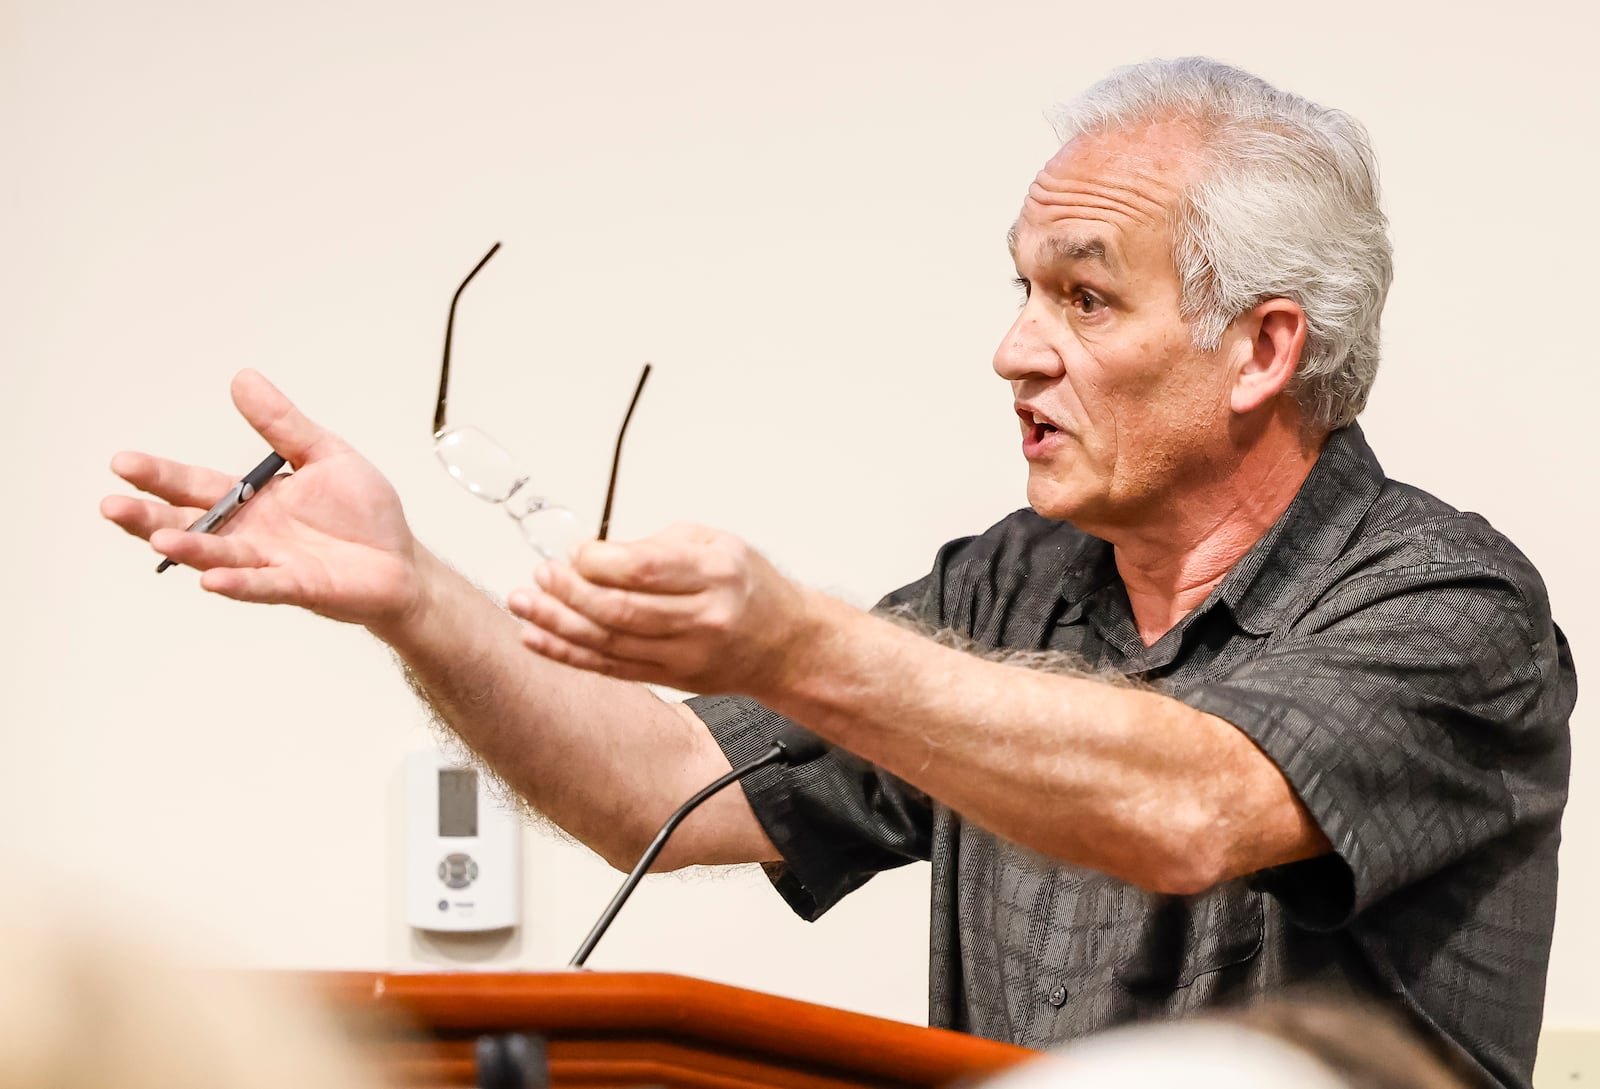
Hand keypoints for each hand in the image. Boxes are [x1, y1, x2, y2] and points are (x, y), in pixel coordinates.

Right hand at [101, 369, 424, 631]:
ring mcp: (273, 563)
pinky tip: (213, 580)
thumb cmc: (365, 515)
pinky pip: (265, 585)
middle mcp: (253, 534)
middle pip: (193, 525)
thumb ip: (282, 424)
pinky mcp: (301, 587)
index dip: (160, 477)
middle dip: (151, 517)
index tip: (122, 463)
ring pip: (221, 556)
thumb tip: (243, 379)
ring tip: (160, 540)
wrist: (403, 562)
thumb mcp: (324, 455)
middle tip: (113, 506)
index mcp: (254, 501)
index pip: (196, 486)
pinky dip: (239, 582)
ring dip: (191, 549)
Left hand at [506, 523, 817, 695]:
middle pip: (620, 610)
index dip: (598, 560)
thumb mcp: (717, 542)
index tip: (575, 551)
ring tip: (524, 604)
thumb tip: (595, 555)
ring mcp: (686, 654)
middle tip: (540, 575)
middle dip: (569, 592)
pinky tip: (539, 638)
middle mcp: (702, 618)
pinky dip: (569, 653)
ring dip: (557, 623)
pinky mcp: (671, 678)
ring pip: (609, 642)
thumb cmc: (749, 586)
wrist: (785, 644)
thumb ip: (656, 545)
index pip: (643, 570)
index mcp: (715, 574)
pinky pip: (610, 668)